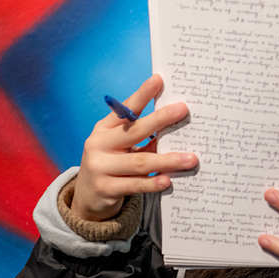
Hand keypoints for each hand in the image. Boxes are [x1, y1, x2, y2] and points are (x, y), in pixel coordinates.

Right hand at [70, 74, 197, 221]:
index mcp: (104, 129)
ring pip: (139, 162)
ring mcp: (99, 167)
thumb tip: (176, 122)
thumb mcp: (121, 146)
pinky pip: (134, 185)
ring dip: (167, 159)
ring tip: (190, 158)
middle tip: (183, 110)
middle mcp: (98, 144)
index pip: (125, 109)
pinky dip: (152, 182)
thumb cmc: (112, 163)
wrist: (87, 197)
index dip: (141, 94)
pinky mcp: (105, 189)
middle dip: (160, 119)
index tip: (158, 80)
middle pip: (134, 131)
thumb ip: (142, 135)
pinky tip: (167, 180)